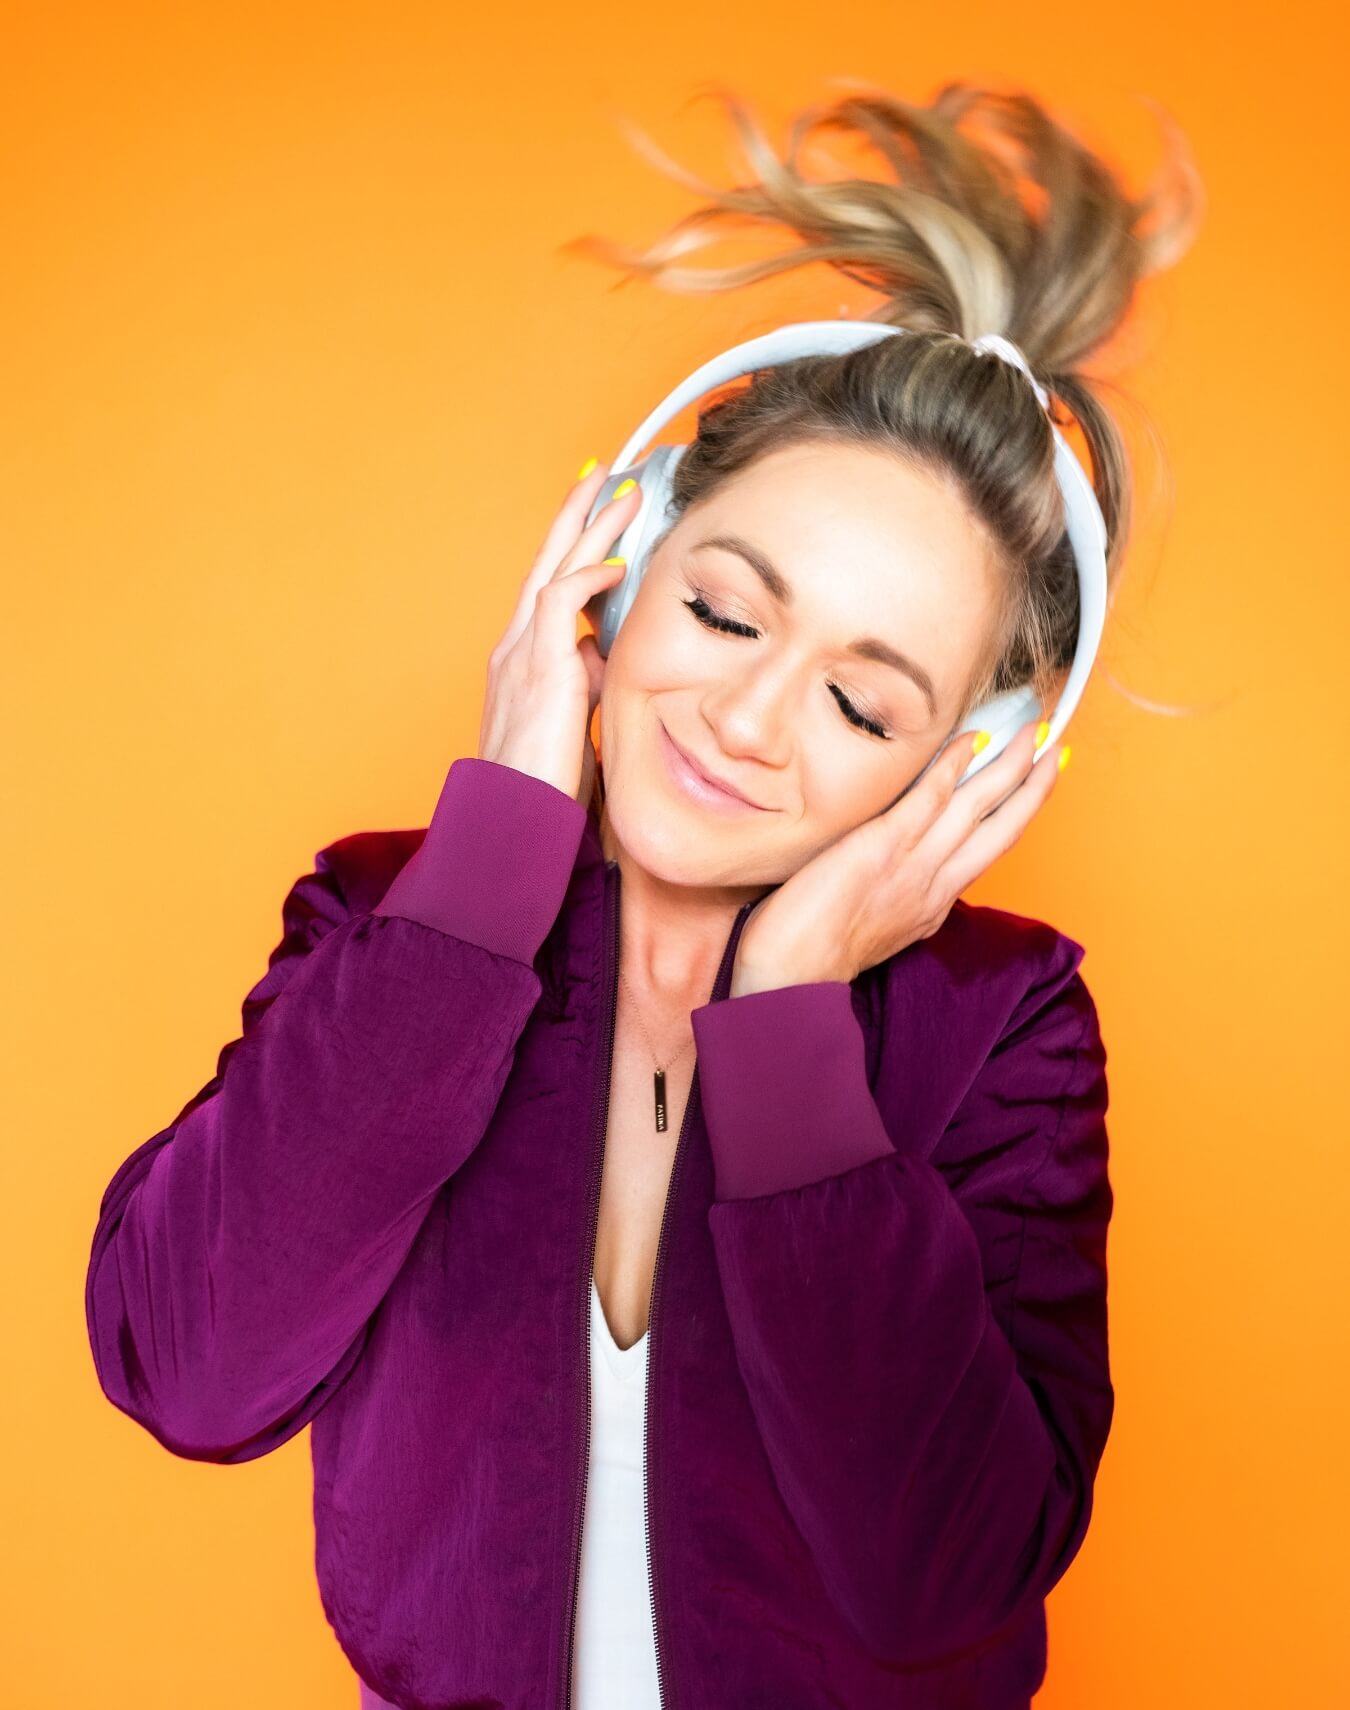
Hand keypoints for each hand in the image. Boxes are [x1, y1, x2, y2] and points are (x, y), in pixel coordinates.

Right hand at [478, 461, 639, 804]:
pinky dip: (588, 576)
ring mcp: (522, 654)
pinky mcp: (538, 667)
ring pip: (555, 569)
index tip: (601, 519)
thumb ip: (585, 683)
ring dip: (590, 528)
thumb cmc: (543, 787)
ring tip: (623, 493)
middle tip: (606, 474)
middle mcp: (515, 648)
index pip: (549, 589)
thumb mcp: (573, 723)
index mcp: (522, 662)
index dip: (575, 551)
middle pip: (547, 562)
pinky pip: (559, 601)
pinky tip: (618, 564)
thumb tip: (602, 656)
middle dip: (578, 514)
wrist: (513, 823)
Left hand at [731, 719, 1067, 993]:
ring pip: (978, 808)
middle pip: (1002, 830)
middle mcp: (935, 885)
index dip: (1013, 818)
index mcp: (932, 906)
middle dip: (1034, 788)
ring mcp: (914, 864)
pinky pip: (930, 796)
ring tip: (1032, 733)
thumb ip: (891, 897)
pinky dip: (954, 764)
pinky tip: (973, 738)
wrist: (791, 977)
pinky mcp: (885, 845)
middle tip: (1055, 748)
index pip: (984, 852)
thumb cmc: (811, 955)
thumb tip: (889, 871)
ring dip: (1010, 767)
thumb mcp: (870, 928)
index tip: (1031, 790)